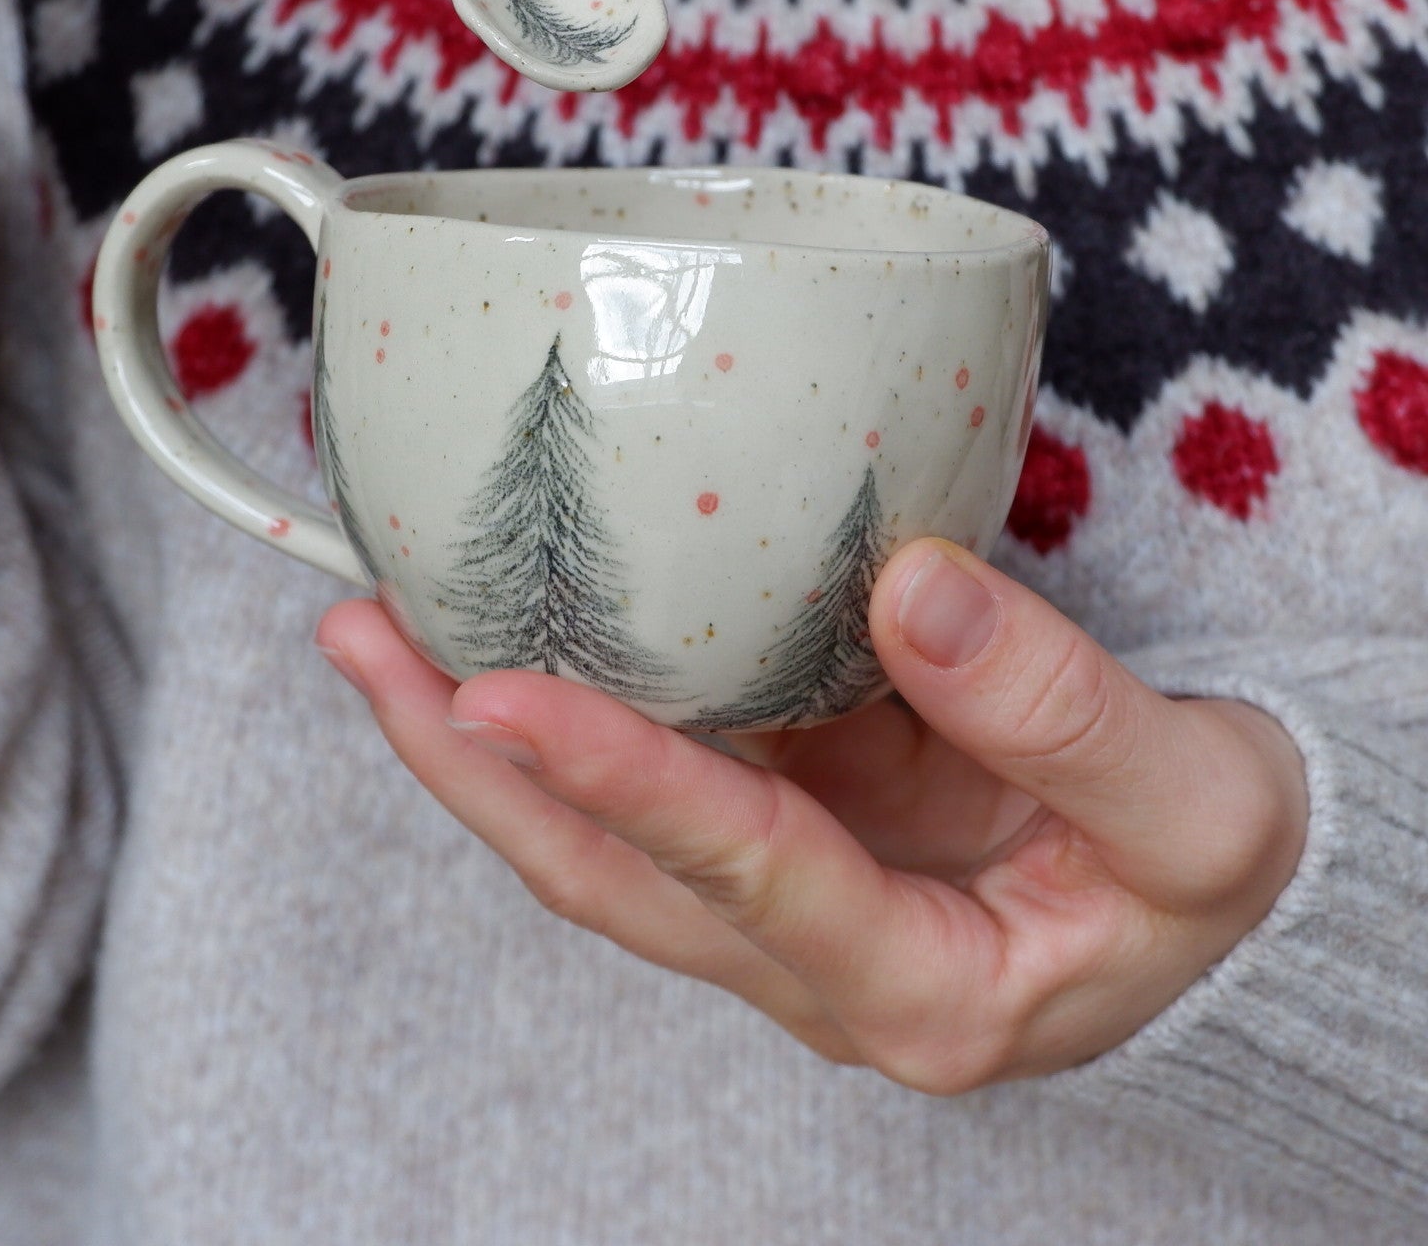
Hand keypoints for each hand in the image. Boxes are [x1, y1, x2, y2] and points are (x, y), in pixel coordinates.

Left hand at [317, 541, 1309, 1089]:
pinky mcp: (783, 832)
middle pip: (603, 875)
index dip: (615, 780)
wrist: (1216, 899)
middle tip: (359, 640)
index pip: (737, 873)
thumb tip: (911, 588)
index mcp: (919, 986)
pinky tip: (508, 625)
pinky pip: (653, 776)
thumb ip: (1061, 711)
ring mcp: (781, 901)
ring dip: (481, 740)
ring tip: (379, 627)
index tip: (493, 691)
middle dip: (470, 764)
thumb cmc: (1211, 873)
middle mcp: (813, 961)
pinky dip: (572, 706)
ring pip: (597, 839)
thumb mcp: (1197, 806)